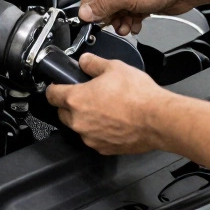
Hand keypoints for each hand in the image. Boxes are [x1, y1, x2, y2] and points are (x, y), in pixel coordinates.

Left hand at [45, 53, 167, 154]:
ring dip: (85, 119)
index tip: (59, 86)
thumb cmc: (139, 96)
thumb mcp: (115, 67)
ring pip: (78, 127)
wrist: (158, 120)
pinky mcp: (103, 148)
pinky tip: (113, 122)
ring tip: (105, 108)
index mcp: (76, 99)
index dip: (54, 87)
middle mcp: (79, 121)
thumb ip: (94, 63)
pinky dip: (99, 131)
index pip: (51, 94)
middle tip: (87, 95)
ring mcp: (90, 137)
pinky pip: (93, 138)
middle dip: (70, 104)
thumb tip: (85, 61)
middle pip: (63, 112)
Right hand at [78, 0, 198, 34]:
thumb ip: (103, 6)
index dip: (90, 7)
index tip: (87, 20)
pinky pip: (129, 15)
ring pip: (117, 12)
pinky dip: (130, 22)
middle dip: (109, 17)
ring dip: (120, 22)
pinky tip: (135, 25)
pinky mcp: (141, 2)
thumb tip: (86, 12)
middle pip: (105, 4)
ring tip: (126, 27)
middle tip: (113, 25)